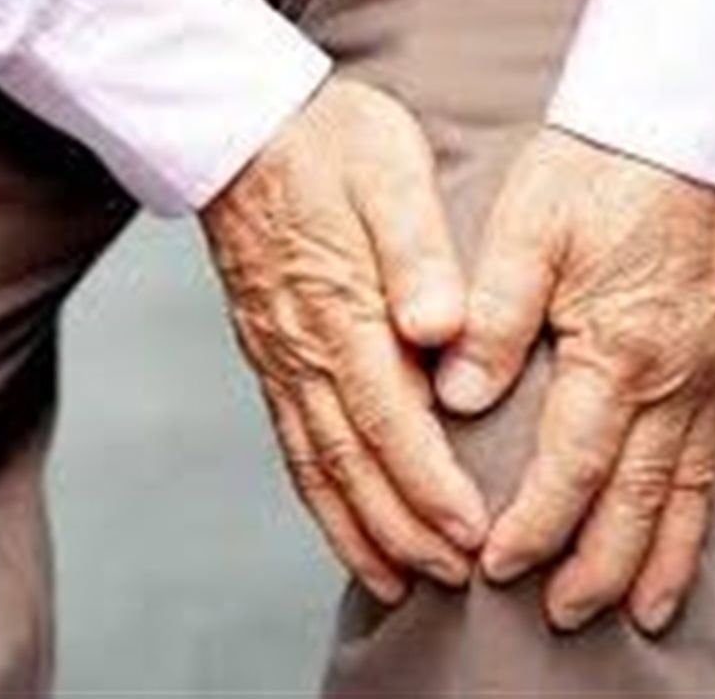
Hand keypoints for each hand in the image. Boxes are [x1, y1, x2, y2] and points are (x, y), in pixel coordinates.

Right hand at [200, 78, 488, 602]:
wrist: (243, 132)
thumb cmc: (327, 144)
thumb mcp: (389, 172)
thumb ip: (418, 254)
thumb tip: (440, 330)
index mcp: (340, 309)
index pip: (389, 420)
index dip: (429, 486)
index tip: (471, 535)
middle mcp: (303, 351)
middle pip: (352, 463)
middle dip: (403, 529)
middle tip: (452, 578)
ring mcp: (279, 361)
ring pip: (316, 466)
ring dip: (358, 530)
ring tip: (397, 582)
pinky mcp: (269, 360)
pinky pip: (292, 445)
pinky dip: (319, 500)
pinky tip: (343, 525)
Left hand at [436, 128, 714, 632]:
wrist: (681, 129)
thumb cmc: (597, 172)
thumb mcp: (528, 231)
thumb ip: (491, 318)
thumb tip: (457, 396)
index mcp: (617, 349)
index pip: (571, 465)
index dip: (535, 524)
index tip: (496, 566)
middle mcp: (671, 377)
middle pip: (634, 497)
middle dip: (596, 564)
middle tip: (562, 614)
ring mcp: (704, 374)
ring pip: (685, 490)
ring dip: (656, 556)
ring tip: (636, 611)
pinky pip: (714, 456)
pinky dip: (697, 511)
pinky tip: (679, 535)